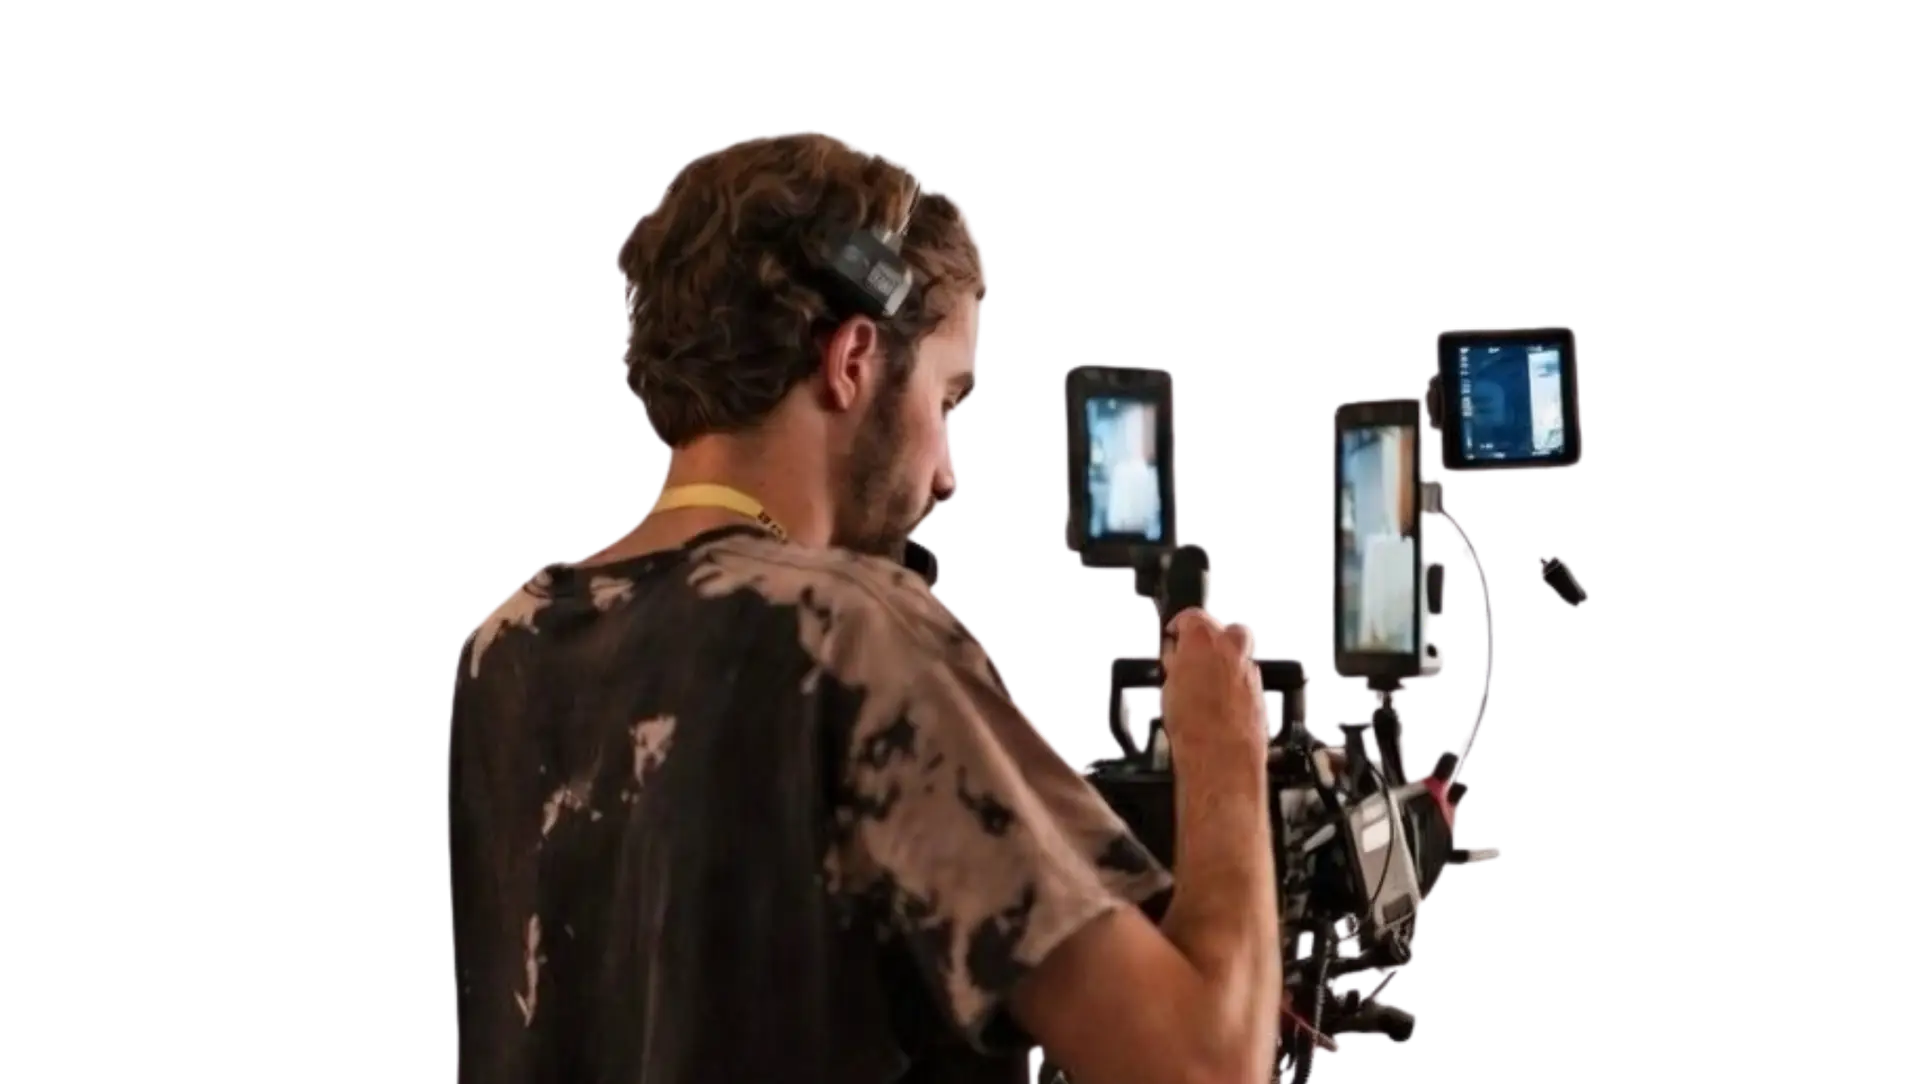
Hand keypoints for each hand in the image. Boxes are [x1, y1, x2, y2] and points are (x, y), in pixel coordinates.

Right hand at [1160, 608, 1269, 758]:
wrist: (1220, 753)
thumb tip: (1175, 663)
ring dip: (1225, 660)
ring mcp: (1249, 669)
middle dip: (1211, 635)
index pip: (1191, 616)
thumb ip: (1175, 667)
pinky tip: (1220, 698)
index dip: (1179, 626)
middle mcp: (1230, 648)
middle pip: (1225, 627)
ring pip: (1240, 652)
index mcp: (1202, 639)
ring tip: (1206, 677)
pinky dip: (1235, 683)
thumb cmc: (1191, 724)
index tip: (1173, 636)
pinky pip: (1247, 677)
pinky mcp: (1260, 690)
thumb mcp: (1166, 689)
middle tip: (1195, 651)